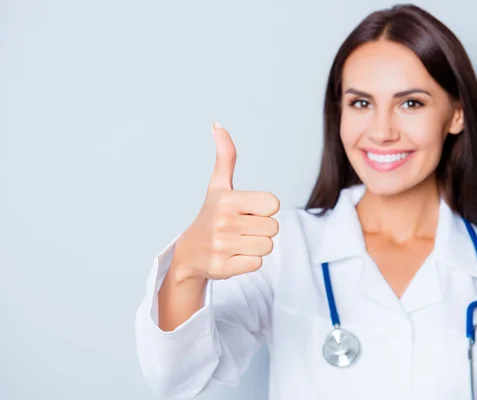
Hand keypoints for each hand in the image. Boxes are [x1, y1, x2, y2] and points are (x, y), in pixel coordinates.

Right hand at [170, 122, 279, 280]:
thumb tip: (218, 124)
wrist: (188, 253)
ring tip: (237, 242)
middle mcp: (223, 222)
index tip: (246, 211)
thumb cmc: (210, 215)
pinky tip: (233, 256)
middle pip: (273, 228)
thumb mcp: (218, 186)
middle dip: (261, 229)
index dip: (264, 209)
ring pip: (267, 246)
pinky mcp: (222, 268)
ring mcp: (222, 246)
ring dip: (256, 246)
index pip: (274, 205)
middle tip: (240, 229)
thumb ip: (225, 156)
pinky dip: (248, 261)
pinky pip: (257, 264)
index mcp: (227, 199)